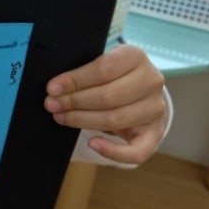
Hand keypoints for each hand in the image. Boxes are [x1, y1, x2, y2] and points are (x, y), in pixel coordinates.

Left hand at [44, 44, 166, 164]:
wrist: (137, 88)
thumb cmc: (111, 74)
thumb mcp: (101, 63)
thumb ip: (84, 72)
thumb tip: (56, 88)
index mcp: (136, 57)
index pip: (103, 69)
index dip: (75, 80)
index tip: (52, 88)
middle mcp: (151, 81)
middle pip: (108, 96)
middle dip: (74, 102)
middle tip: (52, 104)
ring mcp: (156, 108)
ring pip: (116, 119)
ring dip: (83, 121)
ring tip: (61, 117)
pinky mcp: (156, 132)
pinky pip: (137, 151)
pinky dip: (113, 151)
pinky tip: (93, 143)